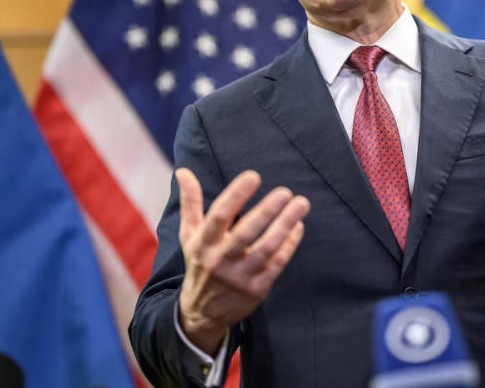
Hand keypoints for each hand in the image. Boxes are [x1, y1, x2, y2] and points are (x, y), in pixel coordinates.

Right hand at [176, 168, 310, 354]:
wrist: (202, 312)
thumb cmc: (199, 263)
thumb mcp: (190, 235)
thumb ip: (190, 202)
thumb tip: (183, 171)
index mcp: (203, 243)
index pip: (219, 215)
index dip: (236, 195)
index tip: (254, 176)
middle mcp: (220, 260)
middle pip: (246, 233)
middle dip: (267, 211)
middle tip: (286, 192)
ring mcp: (239, 276)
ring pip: (266, 248)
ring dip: (286, 225)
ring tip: (301, 204)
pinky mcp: (256, 289)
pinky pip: (277, 264)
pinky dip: (290, 244)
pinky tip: (298, 227)